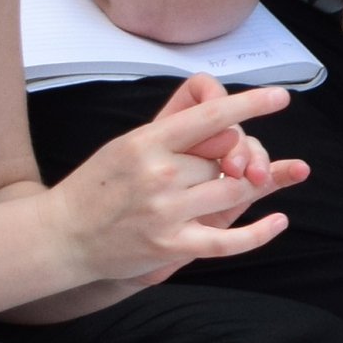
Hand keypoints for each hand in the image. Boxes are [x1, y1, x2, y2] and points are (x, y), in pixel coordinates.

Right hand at [48, 77, 306, 285]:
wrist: (62, 235)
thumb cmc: (100, 185)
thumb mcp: (129, 146)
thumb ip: (177, 137)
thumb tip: (231, 131)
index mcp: (148, 141)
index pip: (211, 116)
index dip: (250, 104)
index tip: (280, 96)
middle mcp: (160, 174)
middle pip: (225, 158)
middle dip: (235, 161)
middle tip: (233, 164)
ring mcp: (166, 212)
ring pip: (232, 192)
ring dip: (245, 188)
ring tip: (249, 182)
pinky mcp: (171, 246)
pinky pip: (228, 240)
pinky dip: (260, 232)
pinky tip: (279, 219)